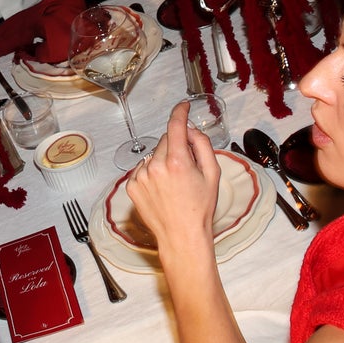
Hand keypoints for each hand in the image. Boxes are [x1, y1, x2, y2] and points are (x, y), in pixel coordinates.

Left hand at [124, 101, 225, 251]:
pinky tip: (162, 189)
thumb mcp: (212, 174)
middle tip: (187, 168)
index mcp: (177, 162)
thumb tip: (191, 130)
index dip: (180, 112)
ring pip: (153, 155)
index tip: (183, 106)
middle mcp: (155, 166)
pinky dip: (152, 173)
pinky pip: (143, 169)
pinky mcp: (131, 186)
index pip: (175, 126)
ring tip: (173, 184)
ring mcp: (140, 176)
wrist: (181, 236)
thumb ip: (202, 146)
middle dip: (177, 147)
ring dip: (163, 161)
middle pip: (166, 141)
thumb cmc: (199, 208)